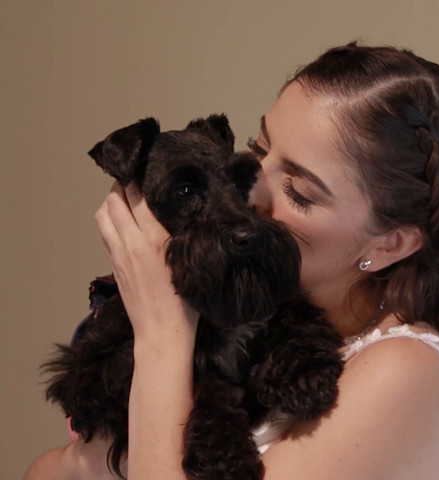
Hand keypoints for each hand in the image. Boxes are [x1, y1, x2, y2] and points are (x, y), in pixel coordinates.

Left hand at [94, 182, 198, 348]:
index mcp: (152, 240)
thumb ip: (181, 234)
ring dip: (111, 201)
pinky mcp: (113, 265)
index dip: (140, 177)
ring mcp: (117, 254)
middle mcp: (130, 242)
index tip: (149, 166)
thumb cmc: (185, 303)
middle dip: (121, 184)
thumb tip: (183, 211)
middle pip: (113, 200)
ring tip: (127, 196)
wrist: (161, 333)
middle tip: (136, 177)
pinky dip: (110, 218)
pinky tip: (123, 220)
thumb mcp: (190, 262)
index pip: (138, 196)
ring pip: (102, 215)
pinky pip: (104, 232)